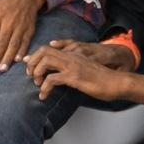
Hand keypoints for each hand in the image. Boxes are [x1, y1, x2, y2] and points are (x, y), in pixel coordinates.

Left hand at [0, 0, 46, 72]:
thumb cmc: (5, 2)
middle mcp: (9, 21)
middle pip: (1, 41)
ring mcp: (21, 25)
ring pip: (14, 44)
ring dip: (8, 57)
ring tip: (2, 69)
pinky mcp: (30, 28)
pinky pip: (26, 42)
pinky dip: (22, 51)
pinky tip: (18, 60)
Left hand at [25, 43, 143, 102]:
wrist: (117, 82)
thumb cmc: (103, 79)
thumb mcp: (85, 71)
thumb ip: (72, 70)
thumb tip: (60, 77)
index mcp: (73, 54)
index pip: (49, 48)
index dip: (35, 54)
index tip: (27, 62)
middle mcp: (71, 57)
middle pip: (44, 51)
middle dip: (32, 62)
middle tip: (29, 75)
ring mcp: (72, 66)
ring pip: (46, 62)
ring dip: (37, 73)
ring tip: (37, 84)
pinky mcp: (74, 77)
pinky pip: (52, 79)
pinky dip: (44, 88)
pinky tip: (44, 95)